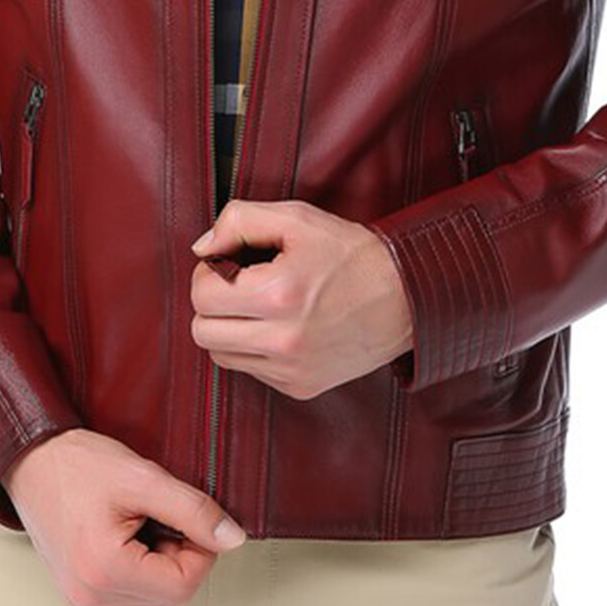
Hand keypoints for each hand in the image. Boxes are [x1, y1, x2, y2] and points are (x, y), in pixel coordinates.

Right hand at [2, 429, 247, 605]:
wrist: (32, 461)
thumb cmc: (82, 465)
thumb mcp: (145, 478)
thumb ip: (194, 510)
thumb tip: (234, 539)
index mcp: (106, 570)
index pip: (184, 585)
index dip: (200, 550)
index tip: (188, 516)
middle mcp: (91, 596)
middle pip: (171, 597)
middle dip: (181, 557)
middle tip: (162, 515)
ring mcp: (83, 599)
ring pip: (155, 603)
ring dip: (163, 567)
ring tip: (143, 524)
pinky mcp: (80, 593)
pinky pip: (132, 601)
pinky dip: (144, 575)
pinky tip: (130, 539)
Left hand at [188, 198, 414, 400]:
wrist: (405, 296)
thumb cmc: (349, 253)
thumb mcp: (297, 219)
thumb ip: (239, 221)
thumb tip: (201, 249)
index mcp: (279, 294)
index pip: (202, 294)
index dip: (211, 271)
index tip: (233, 262)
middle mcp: (284, 339)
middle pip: (202, 330)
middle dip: (214, 302)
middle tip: (240, 284)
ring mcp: (292, 369)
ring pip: (220, 354)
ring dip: (229, 328)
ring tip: (259, 305)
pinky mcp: (300, 386)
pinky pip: (250, 369)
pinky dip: (254, 348)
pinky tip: (279, 326)